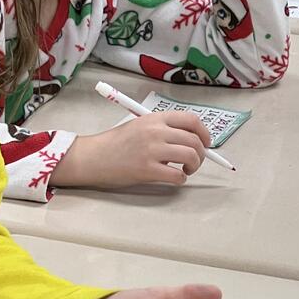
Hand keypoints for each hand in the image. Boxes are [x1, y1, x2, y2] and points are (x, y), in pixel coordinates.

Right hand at [50, 111, 210, 188]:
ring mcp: (152, 150)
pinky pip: (177, 176)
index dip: (204, 133)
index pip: (191, 120)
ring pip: (190, 156)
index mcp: (154, 118)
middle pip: (194, 140)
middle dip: (201, 154)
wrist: (93, 157)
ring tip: (185, 170)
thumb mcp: (139, 125)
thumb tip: (191, 140)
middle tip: (194, 162)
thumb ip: (163, 129)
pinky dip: (181, 179)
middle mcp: (156, 132)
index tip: (205, 142)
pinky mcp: (147, 170)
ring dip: (194, 166)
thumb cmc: (116, 143)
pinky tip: (174, 178)